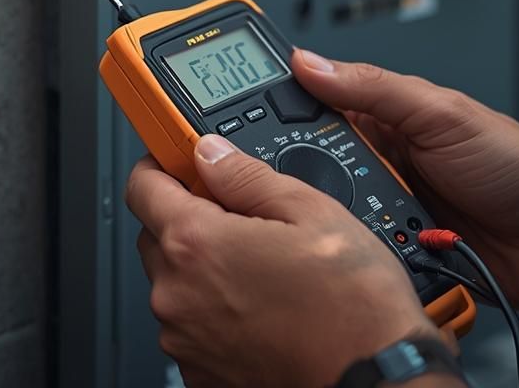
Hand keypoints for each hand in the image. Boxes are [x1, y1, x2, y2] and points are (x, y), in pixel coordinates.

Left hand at [126, 135, 449, 387]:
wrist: (376, 380)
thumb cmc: (353, 308)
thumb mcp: (313, 212)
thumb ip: (248, 176)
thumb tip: (213, 154)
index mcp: (197, 245)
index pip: (142, 187)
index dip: (161, 165)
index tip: (179, 162)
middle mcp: (177, 296)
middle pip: (156, 236)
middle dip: (188, 219)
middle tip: (239, 218)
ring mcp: (185, 340)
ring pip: (174, 284)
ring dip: (202, 270)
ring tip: (263, 270)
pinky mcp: (200, 373)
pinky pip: (191, 327)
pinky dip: (213, 312)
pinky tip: (261, 308)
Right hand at [293, 49, 518, 310]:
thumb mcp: (440, 113)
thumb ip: (373, 87)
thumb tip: (309, 62)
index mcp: (385, 123)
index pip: (315, 114)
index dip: (281, 117)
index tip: (249, 123)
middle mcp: (382, 168)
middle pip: (314, 175)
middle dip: (311, 182)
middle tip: (320, 181)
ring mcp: (391, 214)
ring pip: (335, 221)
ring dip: (344, 224)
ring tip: (363, 219)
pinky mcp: (402, 256)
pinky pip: (365, 259)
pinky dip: (367, 259)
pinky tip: (371, 256)